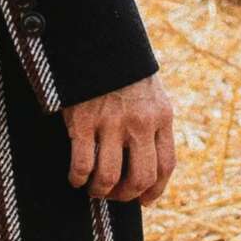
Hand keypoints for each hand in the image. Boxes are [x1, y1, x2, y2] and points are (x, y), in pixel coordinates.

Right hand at [63, 74, 175, 204]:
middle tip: (114, 195)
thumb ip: (153, 122)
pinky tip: (75, 178)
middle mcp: (140, 122)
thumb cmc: (122, 71)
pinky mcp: (83, 121)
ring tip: (93, 189)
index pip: (165, 165)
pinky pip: (82, 164)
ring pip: (109, 176)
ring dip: (100, 191)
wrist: (97, 40)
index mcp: (161, 116)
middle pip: (140, 177)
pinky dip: (78, 178)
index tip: (143, 200)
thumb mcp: (150, 92)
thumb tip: (148, 159)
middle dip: (126, 195)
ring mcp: (111, 122)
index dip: (155, 190)